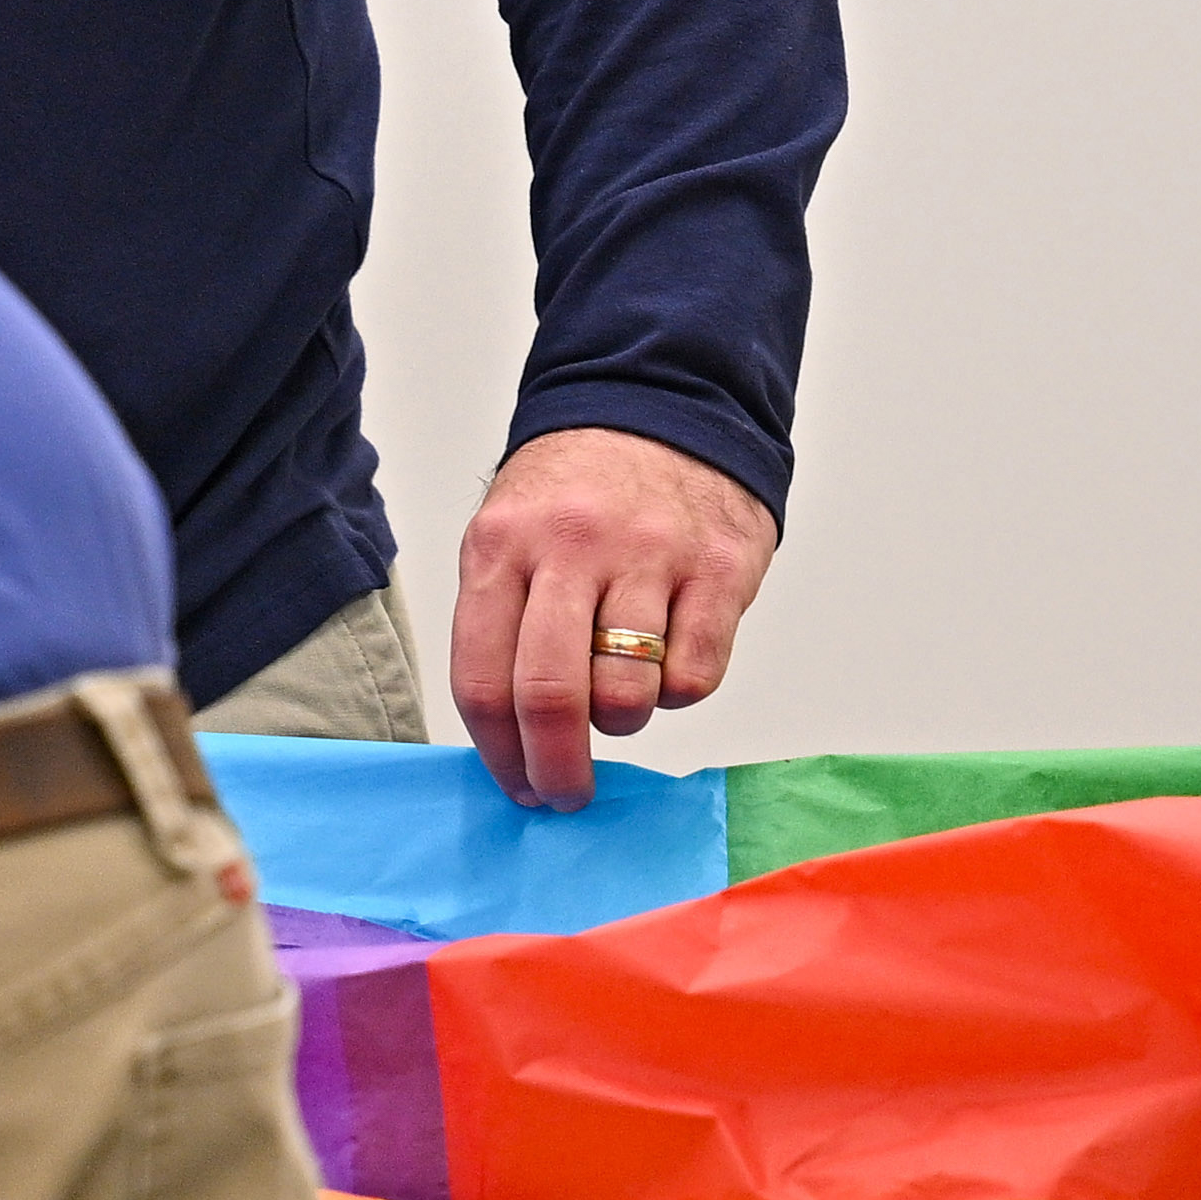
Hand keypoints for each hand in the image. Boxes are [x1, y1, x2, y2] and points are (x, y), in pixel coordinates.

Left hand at [451, 426, 782, 810]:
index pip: (482, 678)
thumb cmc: (578, 495)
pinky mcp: (718, 568)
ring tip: (622, 695)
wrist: (665, 406)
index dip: (498, 754)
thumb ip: (502, 624)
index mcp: (502, 546)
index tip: (516, 787)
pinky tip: (668, 659)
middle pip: (550, 696)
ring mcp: (649, 555)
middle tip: (566, 793)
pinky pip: (693, 675)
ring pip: (627, 695)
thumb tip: (508, 742)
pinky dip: (677, 691)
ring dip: (622, 722)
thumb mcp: (511, 535)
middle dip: (556, 769)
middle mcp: (572, 547)